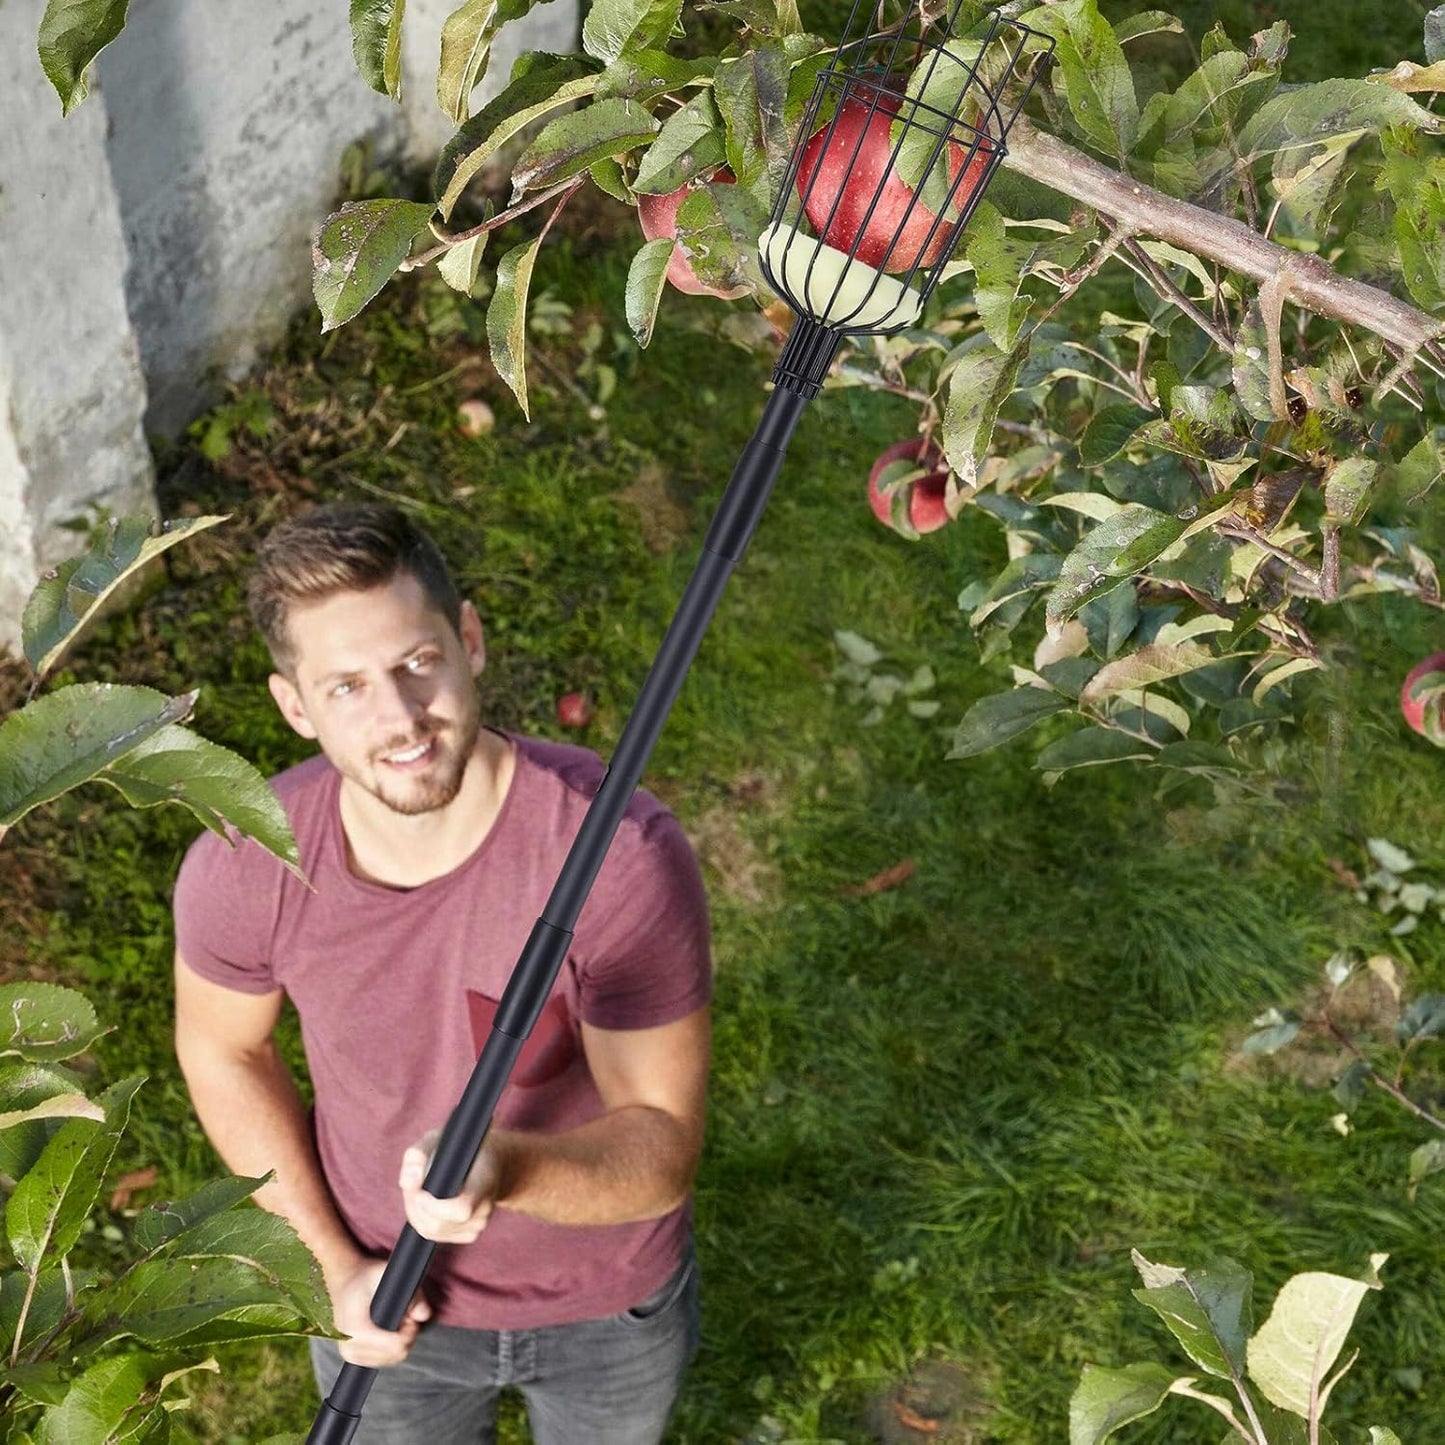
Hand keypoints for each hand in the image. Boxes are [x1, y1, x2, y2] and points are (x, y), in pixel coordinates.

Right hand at [328, 1256, 431, 1367]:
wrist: (343, 1281)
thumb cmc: (365, 1276)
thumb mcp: (387, 1274)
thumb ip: (411, 1293)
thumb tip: (423, 1315)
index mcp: (357, 1330)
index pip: (396, 1346)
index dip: (410, 1330)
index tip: (408, 1314)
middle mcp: (350, 1347)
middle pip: (397, 1354)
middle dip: (406, 1334)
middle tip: (402, 1313)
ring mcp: (350, 1355)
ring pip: (392, 1359)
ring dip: (399, 1340)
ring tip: (393, 1318)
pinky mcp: (352, 1357)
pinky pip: (383, 1360)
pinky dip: (391, 1347)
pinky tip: (387, 1329)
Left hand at [399, 1127, 504, 1244]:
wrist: (491, 1161)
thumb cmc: (461, 1147)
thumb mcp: (439, 1137)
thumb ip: (419, 1154)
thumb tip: (409, 1181)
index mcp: (484, 1181)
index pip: (462, 1209)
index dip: (434, 1207)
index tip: (420, 1192)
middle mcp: (485, 1208)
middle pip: (438, 1224)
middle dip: (415, 1207)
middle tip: (411, 1186)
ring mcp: (479, 1224)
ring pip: (432, 1232)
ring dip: (416, 1213)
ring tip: (419, 1191)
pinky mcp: (470, 1234)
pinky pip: (435, 1236)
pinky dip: (424, 1221)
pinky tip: (429, 1203)